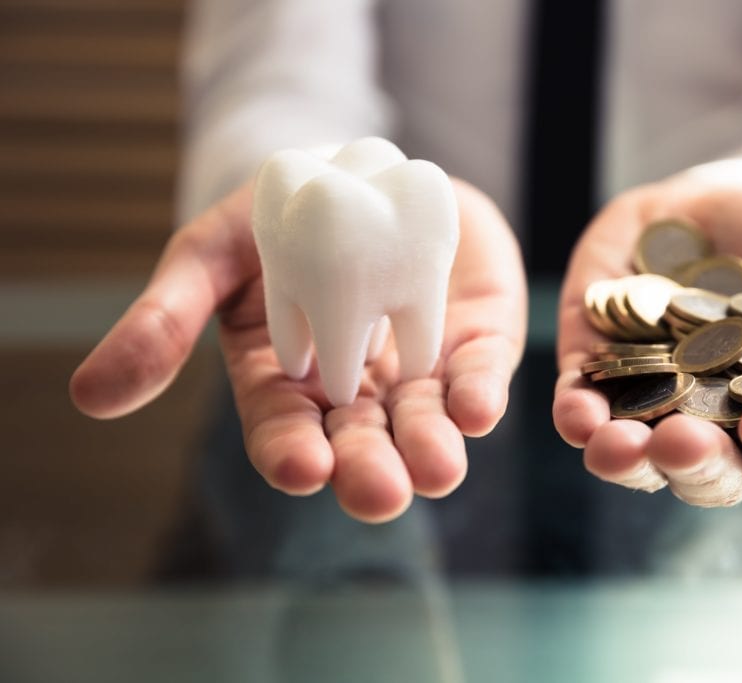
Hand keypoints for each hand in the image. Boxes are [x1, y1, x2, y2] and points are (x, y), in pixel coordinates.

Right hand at [70, 179, 526, 521]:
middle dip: (368, 470)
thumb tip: (91, 397)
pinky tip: (479, 409)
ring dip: (431, 447)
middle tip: (379, 494)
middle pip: (360, 444)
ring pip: (424, 422)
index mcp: (287, 382)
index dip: (290, 453)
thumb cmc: (277, 218)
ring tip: (438, 468)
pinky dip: (479, 393)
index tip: (300, 468)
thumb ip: (165, 319)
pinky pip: (477, 374)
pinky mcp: (470, 340)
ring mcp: (417, 369)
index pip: (284, 431)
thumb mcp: (211, 255)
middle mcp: (355, 391)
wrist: (360, 170)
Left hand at [553, 178, 741, 505]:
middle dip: (694, 464)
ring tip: (617, 447)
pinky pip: (580, 408)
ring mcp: (651, 402)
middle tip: (683, 441)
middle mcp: (715, 426)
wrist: (724, 199)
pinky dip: (576, 417)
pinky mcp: (596, 370)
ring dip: (625, 460)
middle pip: (707, 474)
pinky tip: (577, 414)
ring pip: (636, 458)